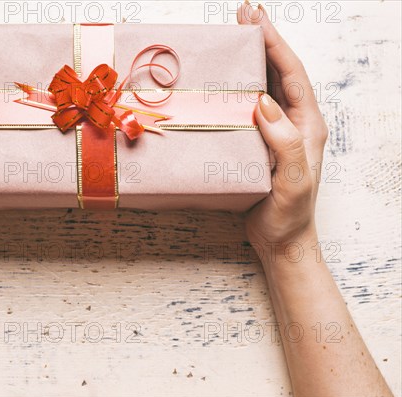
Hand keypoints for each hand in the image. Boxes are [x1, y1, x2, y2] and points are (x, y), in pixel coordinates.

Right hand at [238, 2, 328, 256]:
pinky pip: (248, 106)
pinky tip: (224, 79)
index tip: (255, 19)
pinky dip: (237, 86)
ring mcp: (275, 131)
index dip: (274, 44)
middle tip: (243, 13)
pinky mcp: (258, 141)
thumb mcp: (294, 181)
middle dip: (262, 39)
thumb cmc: (289, 214)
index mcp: (307, 125)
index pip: (292, 74)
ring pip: (264, 84)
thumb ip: (286, 142)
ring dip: (250, 58)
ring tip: (234, 34)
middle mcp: (293, 122)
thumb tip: (264, 102)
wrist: (281, 239)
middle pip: (279, 71)